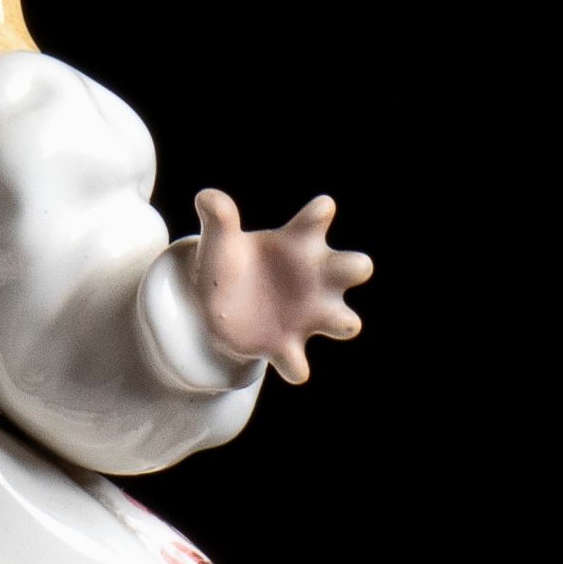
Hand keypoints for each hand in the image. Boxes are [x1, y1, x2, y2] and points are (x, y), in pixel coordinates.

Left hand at [190, 191, 372, 385]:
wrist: (210, 306)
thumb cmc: (228, 264)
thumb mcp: (219, 242)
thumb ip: (218, 219)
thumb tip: (206, 197)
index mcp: (298, 244)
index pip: (318, 220)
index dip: (322, 214)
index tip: (323, 209)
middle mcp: (314, 278)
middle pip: (354, 268)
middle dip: (356, 267)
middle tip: (351, 267)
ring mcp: (306, 314)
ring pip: (345, 322)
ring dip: (344, 322)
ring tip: (333, 320)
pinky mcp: (285, 346)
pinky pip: (298, 364)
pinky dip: (296, 366)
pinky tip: (290, 362)